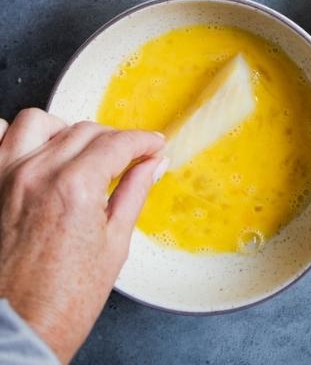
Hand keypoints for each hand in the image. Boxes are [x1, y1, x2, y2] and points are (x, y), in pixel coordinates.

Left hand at [0, 109, 165, 362]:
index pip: (118, 143)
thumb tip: (152, 165)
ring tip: (77, 152)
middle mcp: (35, 175)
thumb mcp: (112, 246)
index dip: (143, 142)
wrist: (15, 333)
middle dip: (113, 139)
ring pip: (37, 123)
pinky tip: (31, 153)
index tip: (152, 147)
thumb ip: (133, 194)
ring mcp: (2, 179)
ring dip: (62, 130)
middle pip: (83, 130)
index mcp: (75, 188)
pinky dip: (11, 139)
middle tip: (127, 157)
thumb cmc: (60, 303)